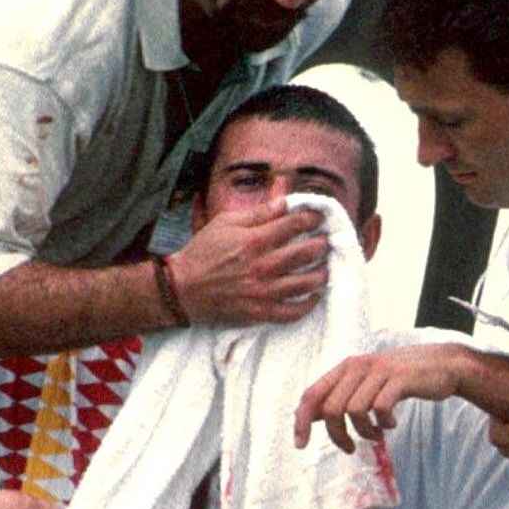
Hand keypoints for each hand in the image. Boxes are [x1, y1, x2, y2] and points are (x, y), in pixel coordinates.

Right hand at [171, 200, 330, 326]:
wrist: (181, 289)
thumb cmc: (203, 252)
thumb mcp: (226, 223)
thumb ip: (259, 210)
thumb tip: (285, 195)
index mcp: (255, 240)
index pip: (297, 224)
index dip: (314, 218)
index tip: (320, 217)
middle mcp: (264, 266)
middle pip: (309, 252)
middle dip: (323, 243)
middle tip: (327, 240)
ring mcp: (264, 291)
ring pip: (309, 282)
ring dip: (322, 272)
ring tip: (324, 265)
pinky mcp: (261, 312)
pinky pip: (295, 311)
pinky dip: (310, 303)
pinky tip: (313, 294)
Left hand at [294, 344, 468, 451]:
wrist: (443, 365)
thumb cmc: (401, 378)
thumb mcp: (366, 382)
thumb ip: (339, 396)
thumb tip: (308, 417)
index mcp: (345, 368)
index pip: (311, 394)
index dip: (301, 421)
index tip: (300, 445)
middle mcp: (359, 366)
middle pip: (332, 409)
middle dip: (338, 436)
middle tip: (351, 448)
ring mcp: (380, 371)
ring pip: (354, 411)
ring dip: (364, 432)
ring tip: (376, 435)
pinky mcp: (401, 379)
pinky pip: (381, 408)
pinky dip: (384, 424)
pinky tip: (391, 425)